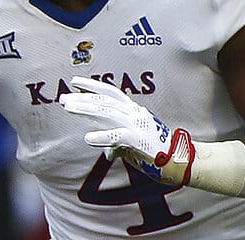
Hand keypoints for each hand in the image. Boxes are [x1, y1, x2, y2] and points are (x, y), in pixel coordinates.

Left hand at [60, 76, 194, 184]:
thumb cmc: (157, 153)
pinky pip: (118, 136)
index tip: (74, 82)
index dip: (93, 85)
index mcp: (134, 111)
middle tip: (63, 98)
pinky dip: (102, 137)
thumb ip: (119, 145)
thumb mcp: (135, 144)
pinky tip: (87, 138)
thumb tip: (107, 153)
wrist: (181, 161)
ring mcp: (138, 125)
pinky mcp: (140, 140)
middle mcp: (135, 114)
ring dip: (86, 109)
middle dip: (82, 98)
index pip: (111, 92)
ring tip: (68, 107)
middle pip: (105, 101)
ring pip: (108, 112)